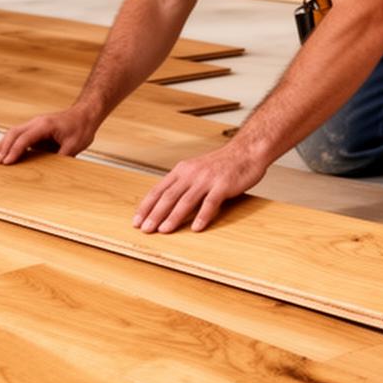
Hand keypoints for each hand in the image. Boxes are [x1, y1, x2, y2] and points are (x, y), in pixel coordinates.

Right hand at [0, 106, 100, 163]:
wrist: (85, 114)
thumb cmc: (81, 127)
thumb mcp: (74, 145)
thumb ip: (61, 157)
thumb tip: (51, 171)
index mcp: (45, 125)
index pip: (25, 138)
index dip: (15, 151)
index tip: (7, 162)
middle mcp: (36, 122)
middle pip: (14, 133)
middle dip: (3, 147)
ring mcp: (34, 124)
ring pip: (13, 132)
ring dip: (3, 144)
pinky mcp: (35, 129)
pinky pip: (19, 134)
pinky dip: (9, 142)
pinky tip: (2, 150)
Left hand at [132, 142, 270, 233]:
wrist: (246, 151)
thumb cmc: (221, 164)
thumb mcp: (195, 170)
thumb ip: (181, 184)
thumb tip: (164, 203)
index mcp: (181, 171)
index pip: (158, 190)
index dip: (146, 206)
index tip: (137, 221)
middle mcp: (191, 174)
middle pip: (168, 196)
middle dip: (155, 214)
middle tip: (145, 229)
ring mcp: (207, 179)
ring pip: (185, 200)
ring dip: (173, 217)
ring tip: (164, 230)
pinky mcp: (223, 185)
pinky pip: (210, 203)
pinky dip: (202, 216)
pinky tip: (196, 228)